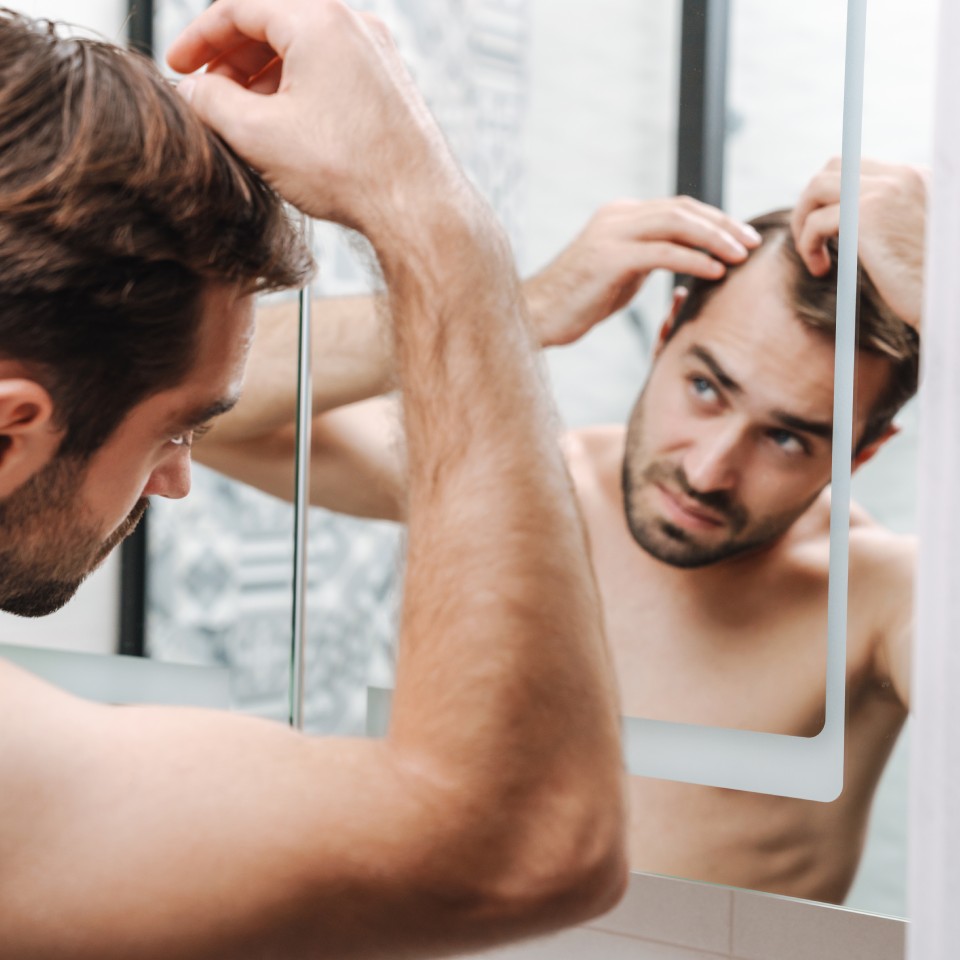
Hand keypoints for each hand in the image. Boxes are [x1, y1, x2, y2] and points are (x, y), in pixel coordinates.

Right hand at [166, 0, 463, 237]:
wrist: (418, 208)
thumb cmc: (351, 172)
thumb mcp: (258, 136)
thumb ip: (210, 102)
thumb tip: (193, 91)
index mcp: (319, 20)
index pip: (239, 5)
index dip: (199, 37)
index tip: (180, 66)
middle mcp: (355, 25)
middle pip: (274, 20)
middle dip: (233, 56)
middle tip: (209, 92)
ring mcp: (378, 54)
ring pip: (304, 46)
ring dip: (265, 74)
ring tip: (244, 115)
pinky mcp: (391, 85)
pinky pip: (333, 69)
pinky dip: (300, 87)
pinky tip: (286, 126)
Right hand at [523, 197, 761, 347]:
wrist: (536, 316)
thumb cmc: (578, 302)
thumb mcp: (620, 272)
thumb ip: (648, 257)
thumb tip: (684, 257)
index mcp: (621, 215)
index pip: (679, 208)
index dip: (715, 220)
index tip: (743, 238)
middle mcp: (617, 216)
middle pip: (683, 210)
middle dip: (723, 226)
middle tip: (752, 244)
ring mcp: (612, 234)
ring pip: (677, 224)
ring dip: (715, 240)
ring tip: (741, 257)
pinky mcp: (609, 258)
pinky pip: (663, 253)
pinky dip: (694, 260)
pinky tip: (715, 272)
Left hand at [792, 158, 927, 331]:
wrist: (950, 299)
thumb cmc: (933, 282)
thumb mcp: (916, 236)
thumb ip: (889, 218)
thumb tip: (846, 223)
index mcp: (918, 177)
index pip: (859, 167)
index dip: (834, 195)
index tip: (828, 229)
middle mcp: (904, 176)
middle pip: (833, 167)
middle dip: (811, 201)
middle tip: (811, 237)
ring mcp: (886, 191)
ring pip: (817, 187)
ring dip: (803, 221)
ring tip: (811, 254)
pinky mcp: (867, 216)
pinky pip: (815, 222)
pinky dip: (807, 244)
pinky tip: (820, 268)